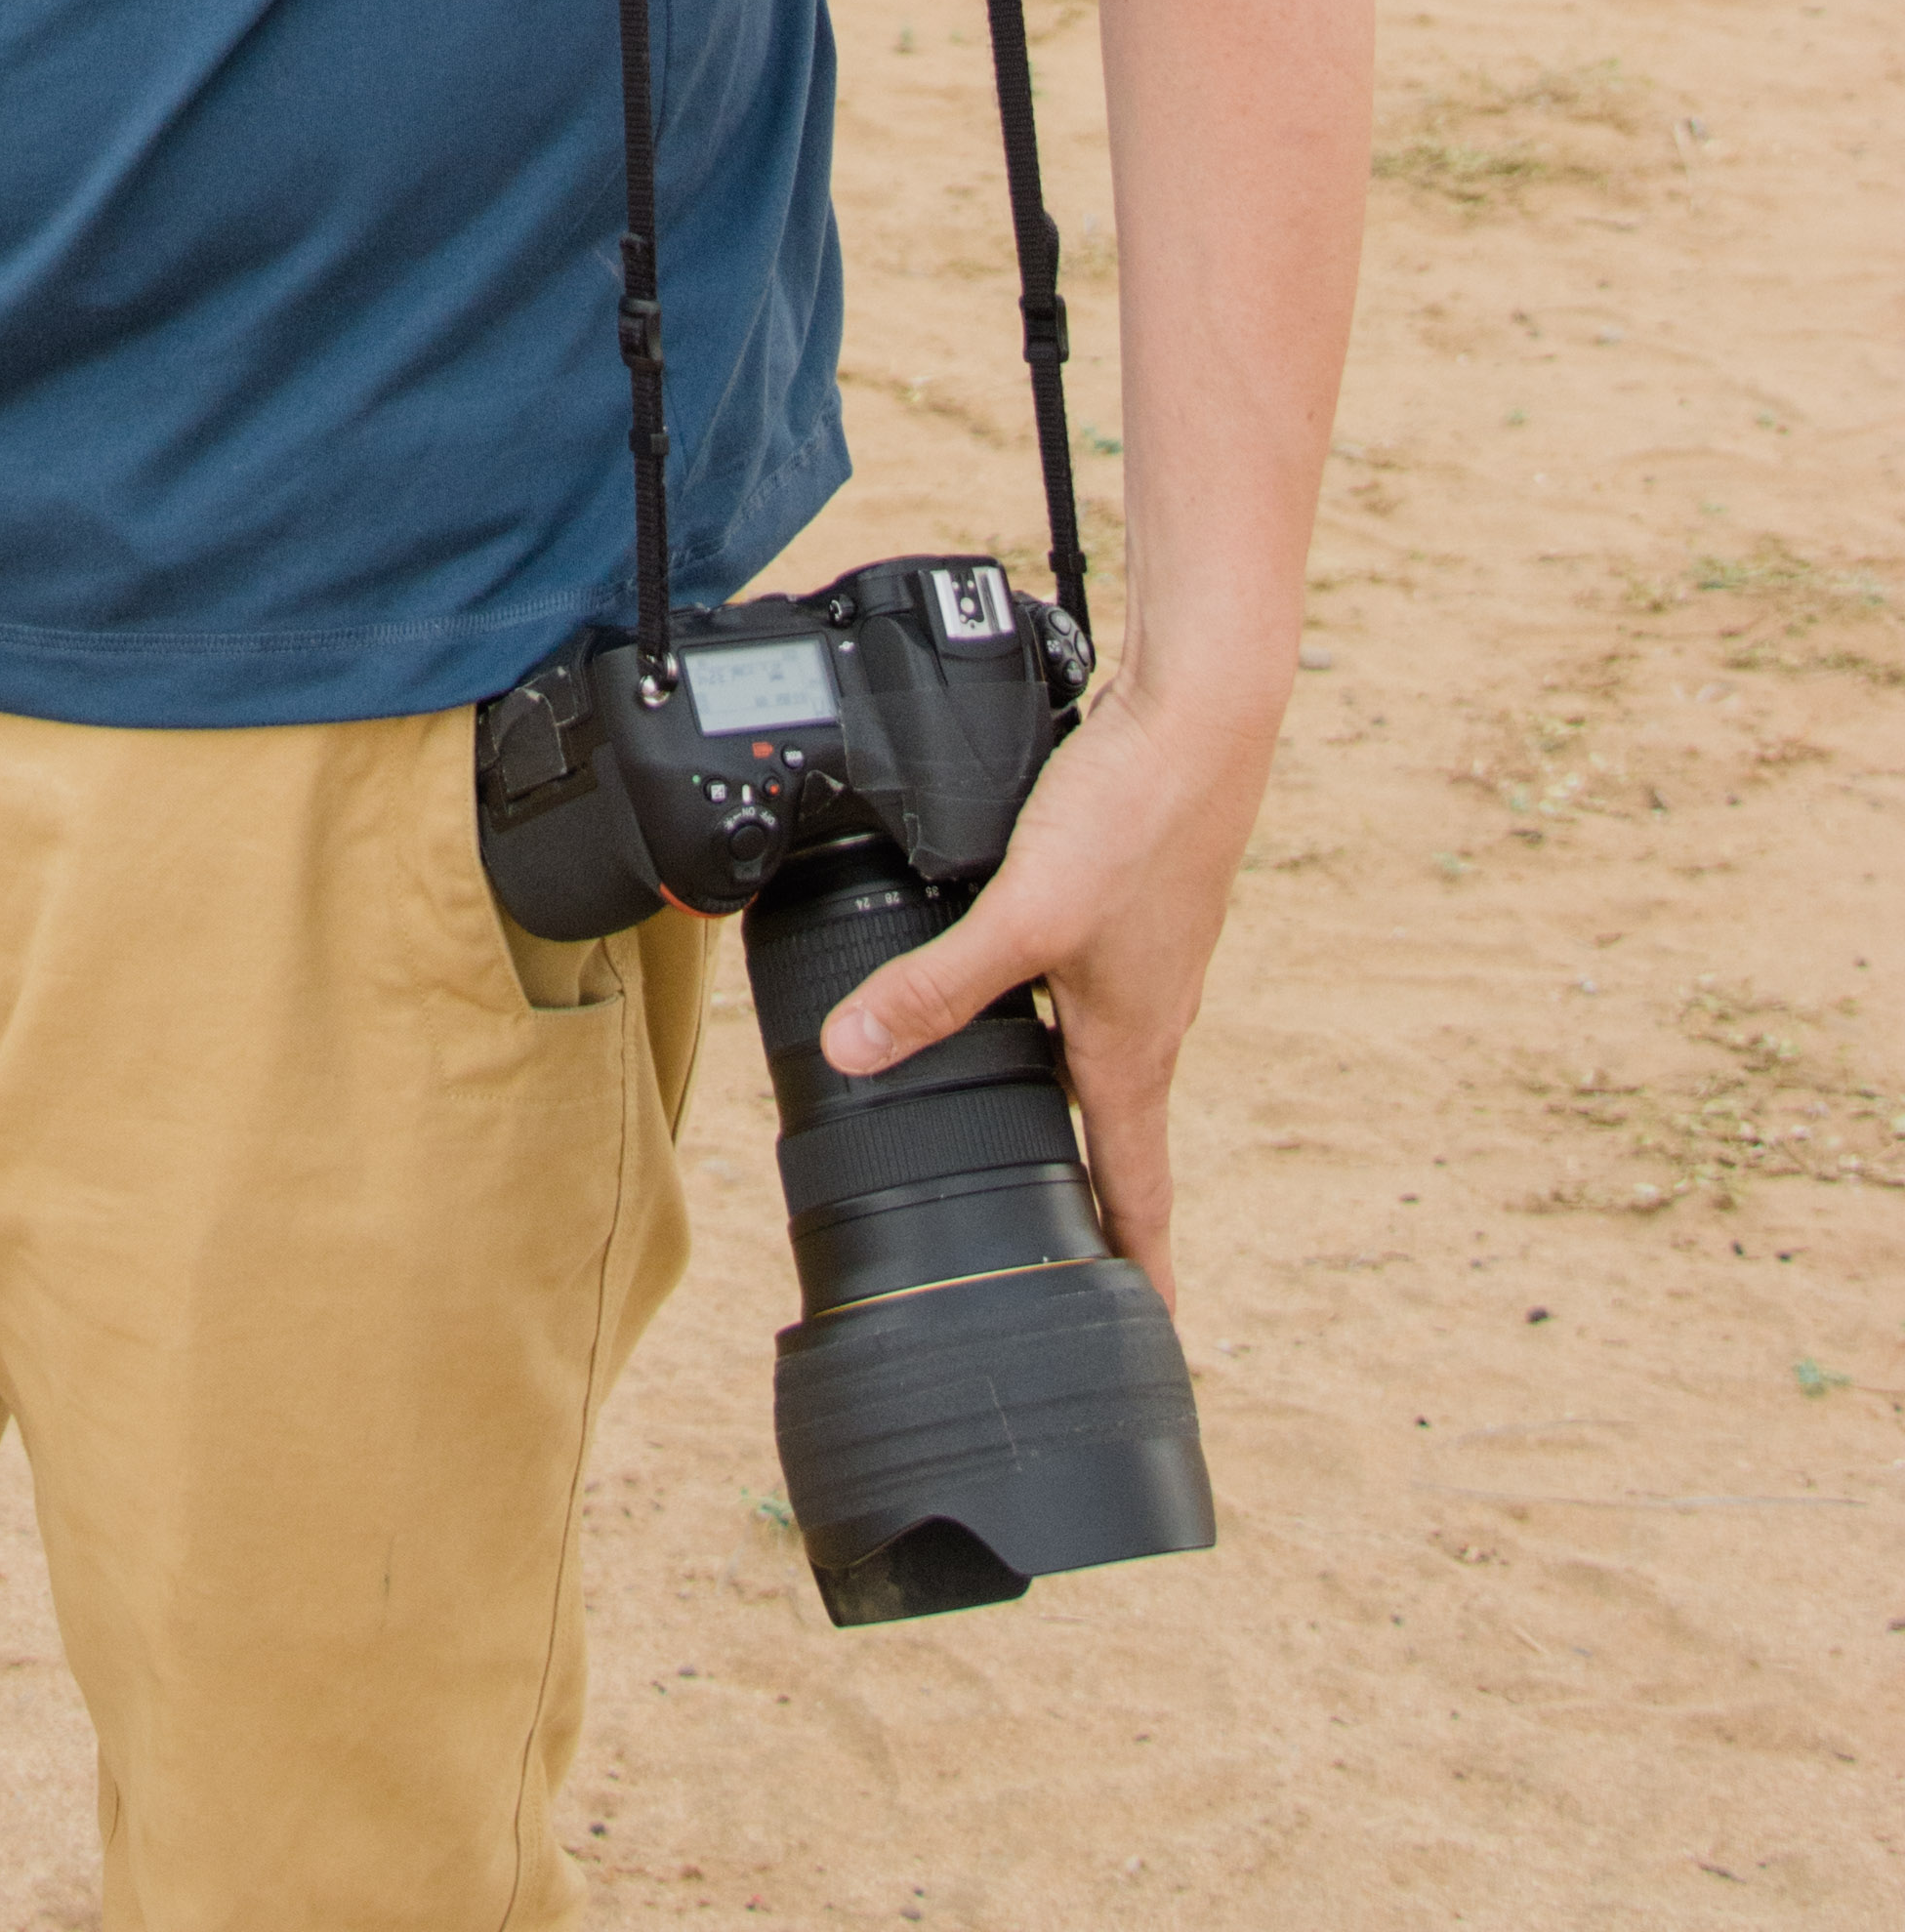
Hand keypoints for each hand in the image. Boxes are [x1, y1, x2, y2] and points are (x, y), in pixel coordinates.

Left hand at [813, 664, 1280, 1302]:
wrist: (1201, 716)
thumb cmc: (1135, 818)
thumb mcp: (1023, 912)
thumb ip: (937, 985)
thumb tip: (853, 1054)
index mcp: (1132, 1049)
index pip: (1139, 1196)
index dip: (1141, 1273)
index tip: (1148, 1339)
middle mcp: (1148, 1016)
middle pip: (1117, 1135)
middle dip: (1096, 1202)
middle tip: (1066, 1257)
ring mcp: (1144, 960)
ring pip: (1100, 1057)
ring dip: (1070, 1104)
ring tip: (1024, 1137)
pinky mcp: (1132, 903)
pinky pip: (1090, 989)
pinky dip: (1056, 1017)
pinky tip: (1015, 993)